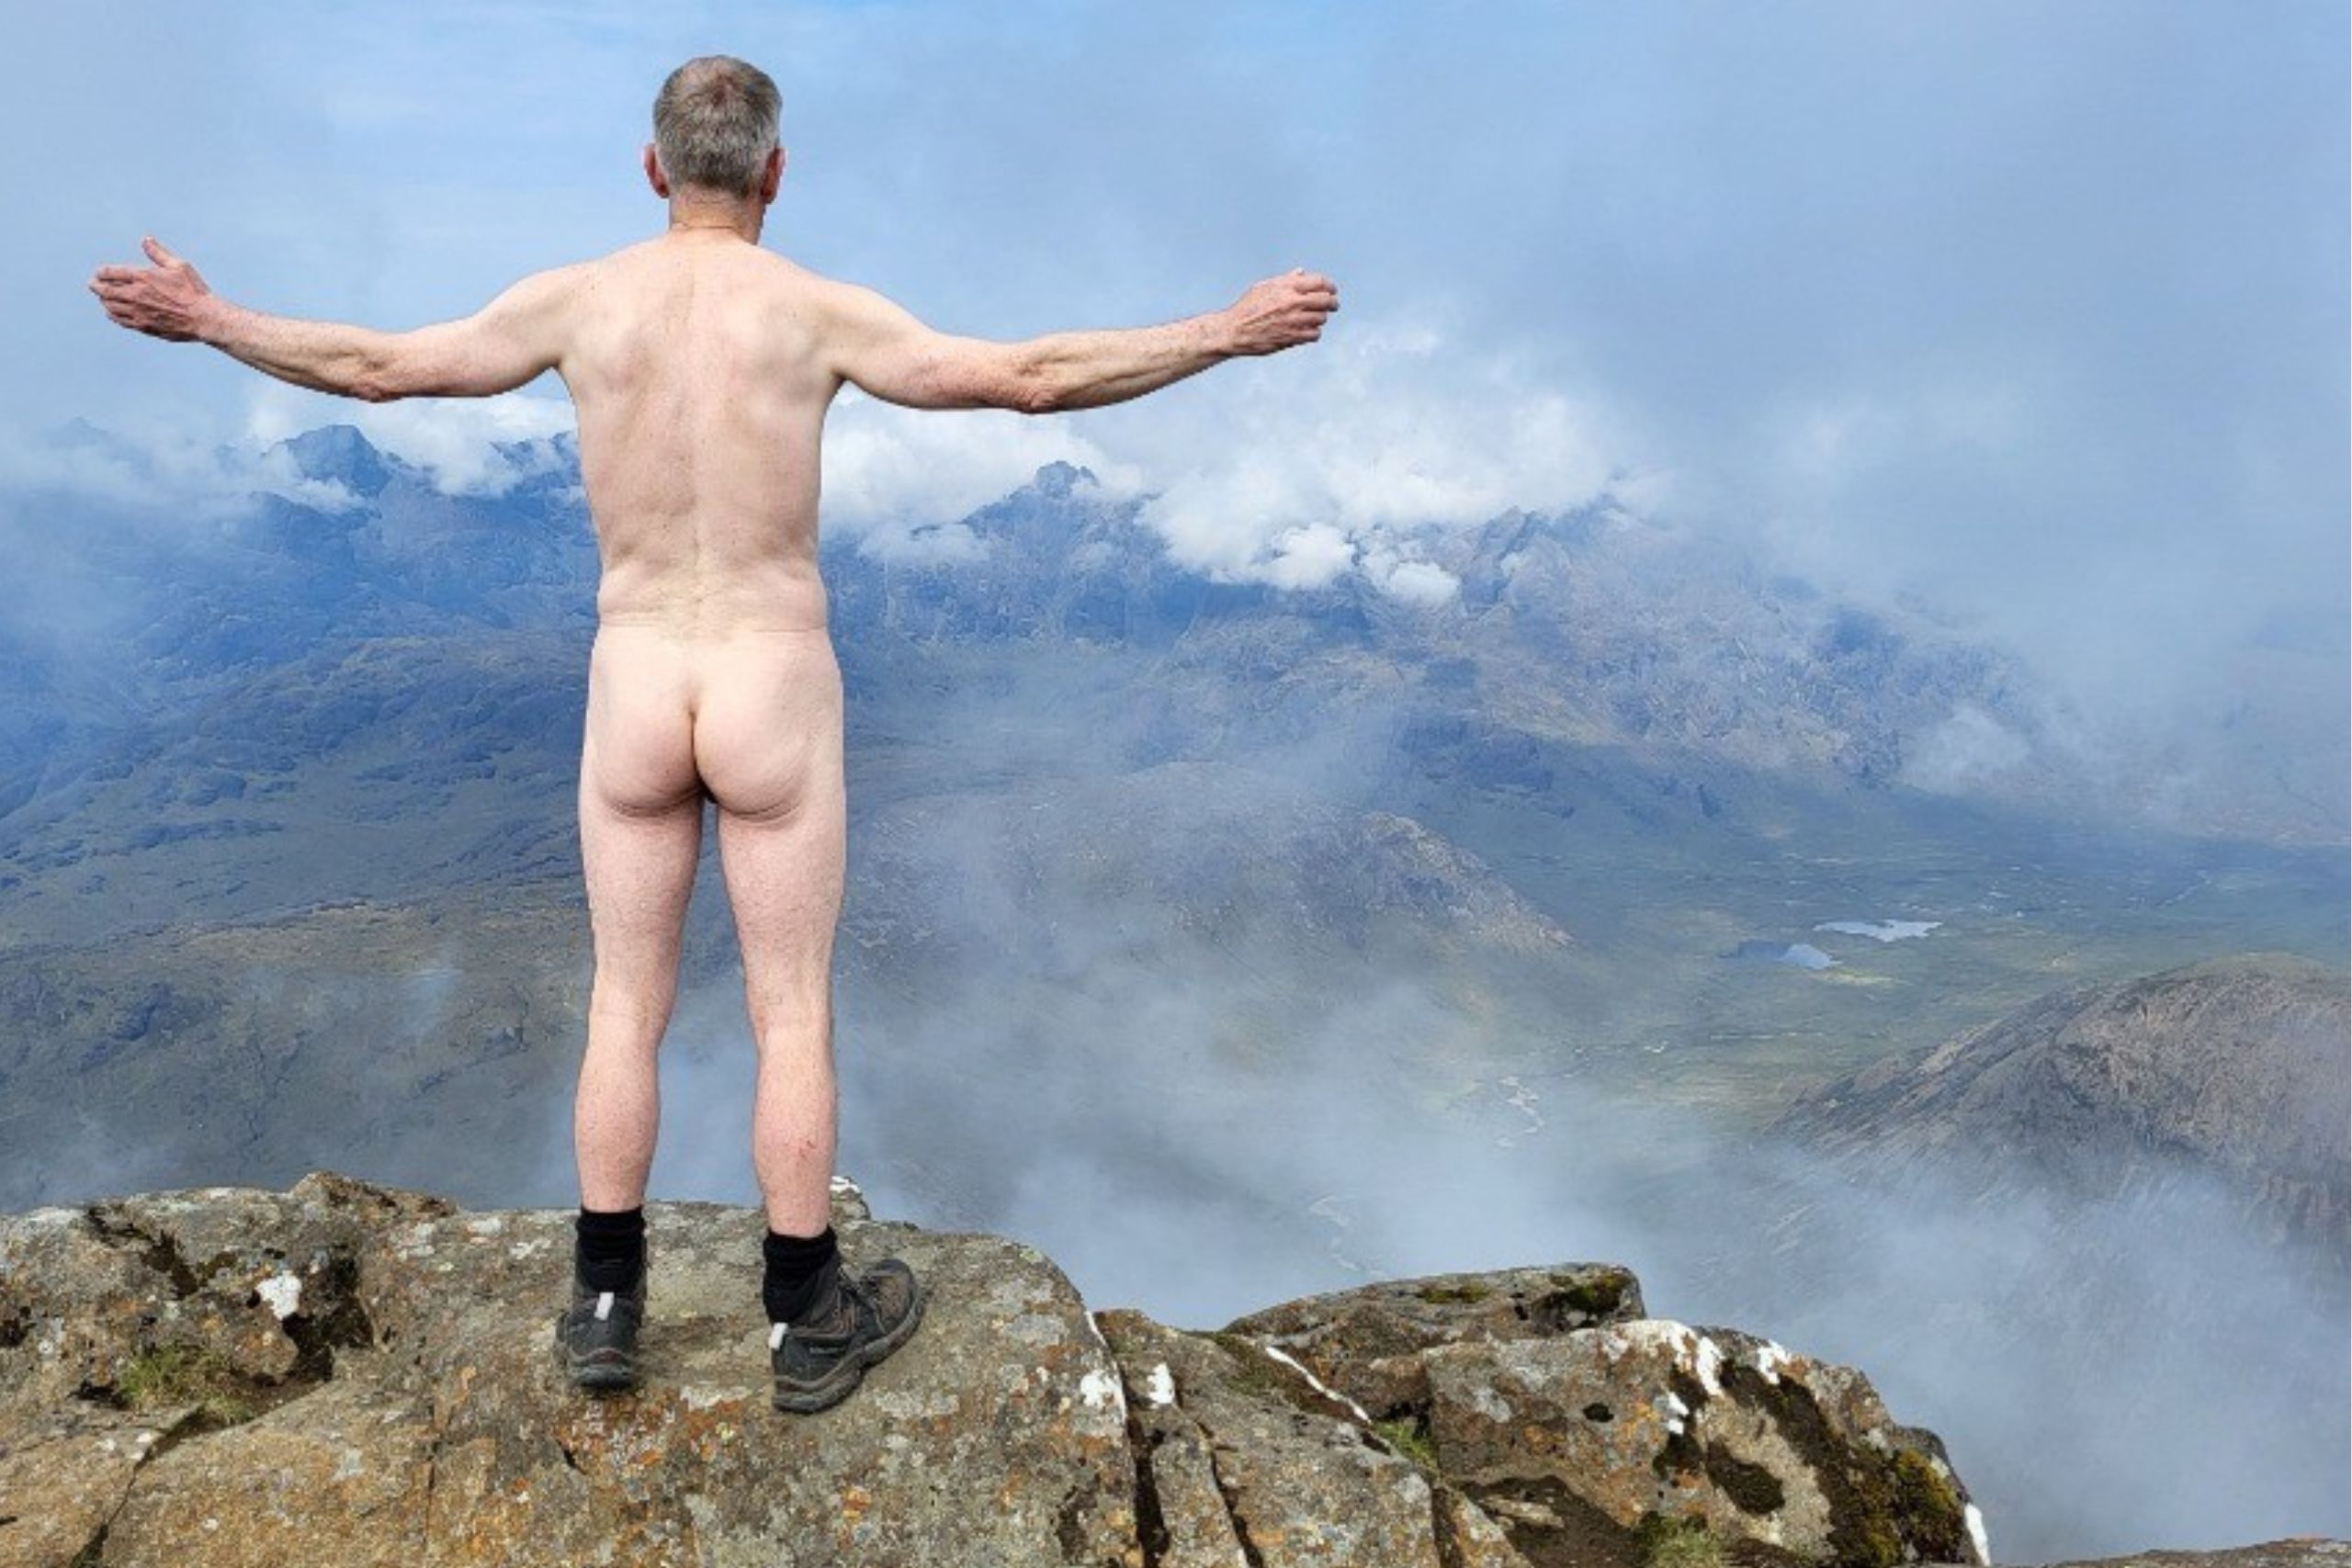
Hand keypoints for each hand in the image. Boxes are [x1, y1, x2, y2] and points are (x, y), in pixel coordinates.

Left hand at [89, 237, 217, 341]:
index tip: (100, 273)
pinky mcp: (144, 326)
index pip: (110, 273)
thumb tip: (146, 240)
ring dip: (104, 301)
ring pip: (110, 307)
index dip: (102, 272)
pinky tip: (113, 313)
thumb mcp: (179, 266)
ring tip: (103, 298)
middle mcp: (136, 295)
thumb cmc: (194, 291)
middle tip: (92, 285)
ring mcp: (138, 312)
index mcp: (143, 277)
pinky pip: (120, 320)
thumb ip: (158, 253)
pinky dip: (113, 315)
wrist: (204, 318)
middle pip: (105, 291)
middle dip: (96, 286)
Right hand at [1221, 267, 1339, 355]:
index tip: (1332, 290)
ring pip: (1322, 318)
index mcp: (1286, 286)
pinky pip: (1315, 334)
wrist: (1234, 330)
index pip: (1320, 282)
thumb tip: (1302, 273)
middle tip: (1333, 305)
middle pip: (1326, 300)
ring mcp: (1293, 320)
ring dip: (1320, 318)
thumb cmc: (1247, 308)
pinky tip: (1307, 330)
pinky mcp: (1292, 337)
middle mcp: (1292, 302)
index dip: (1330, 286)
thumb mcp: (1264, 287)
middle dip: (1333, 302)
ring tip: (1314, 318)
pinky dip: (1314, 332)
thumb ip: (1286, 280)